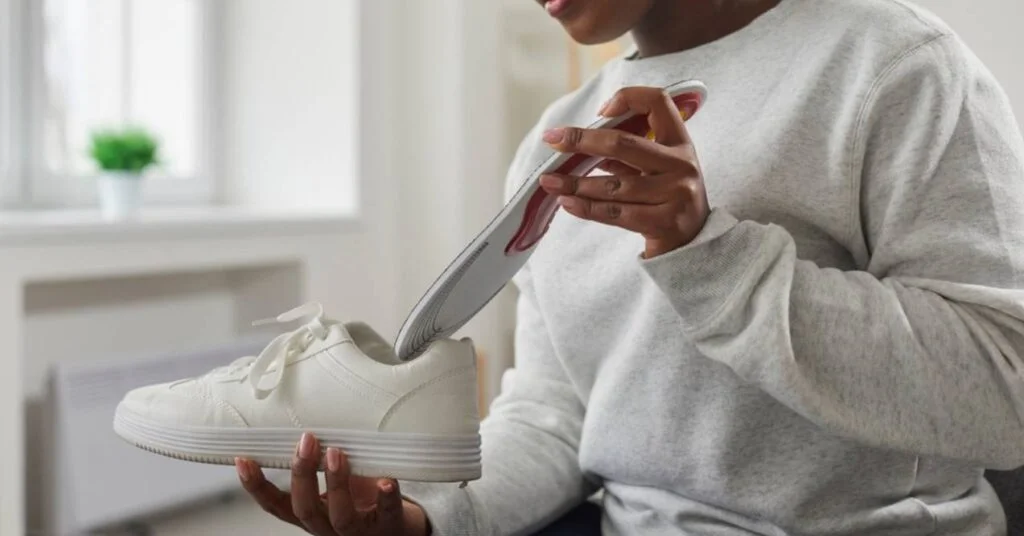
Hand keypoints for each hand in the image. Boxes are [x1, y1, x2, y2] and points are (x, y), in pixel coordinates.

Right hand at [237, 433, 429, 535]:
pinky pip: (387, 514)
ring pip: (341, 516)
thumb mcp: (335, 482)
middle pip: (305, 508)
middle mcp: (329, 526)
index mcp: (312, 513)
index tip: (243, 459)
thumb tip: (308, 420)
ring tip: (337, 453)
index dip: (257, 486)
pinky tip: (386, 481)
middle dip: (302, 474)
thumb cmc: (364, 500)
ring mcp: (358, 530)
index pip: (276, 504)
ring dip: (336, 483)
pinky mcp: (389, 526)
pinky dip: (386, 497)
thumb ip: (322, 462)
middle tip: (306, 441)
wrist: (399, 528)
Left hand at [539, 86, 709, 257]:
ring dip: (576, 183)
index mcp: (680, 142)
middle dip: (582, 140)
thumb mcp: (656, 168)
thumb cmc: (667, 197)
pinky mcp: (665, 222)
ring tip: (550, 181)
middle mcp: (682, 164)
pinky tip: (567, 203)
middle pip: (623, 143)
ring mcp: (676, 194)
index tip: (600, 112)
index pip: (658, 102)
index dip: (627, 98)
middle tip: (553, 140)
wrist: (694, 242)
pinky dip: (587, 208)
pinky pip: (616, 213)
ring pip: (614, 185)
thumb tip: (578, 141)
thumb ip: (627, 152)